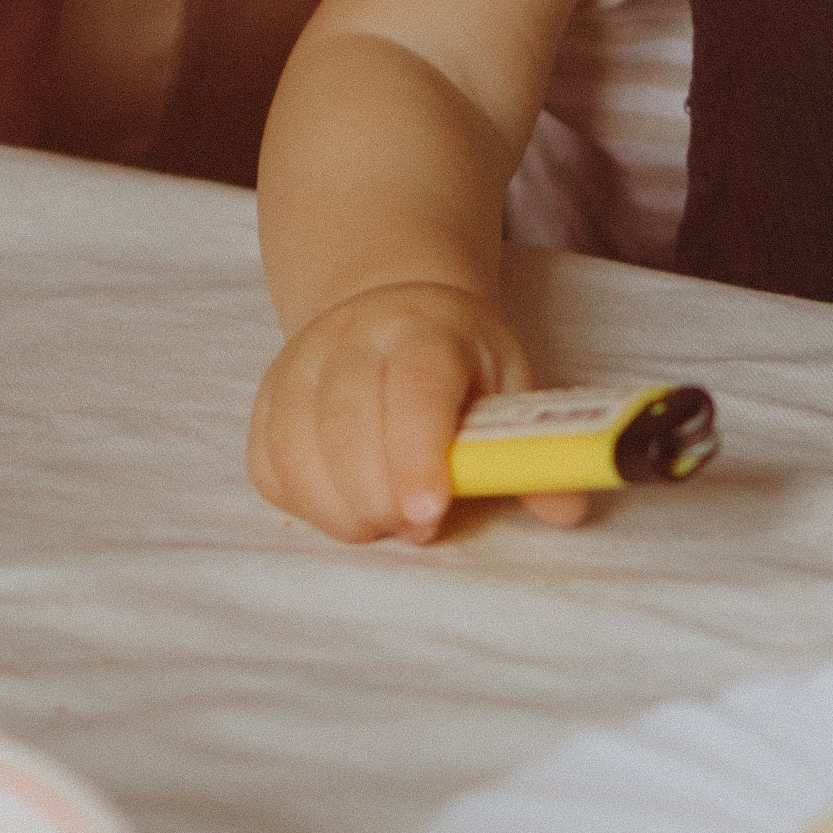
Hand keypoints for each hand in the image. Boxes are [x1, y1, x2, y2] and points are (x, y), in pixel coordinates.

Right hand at [245, 280, 587, 543]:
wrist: (392, 308)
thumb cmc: (461, 361)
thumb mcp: (512, 387)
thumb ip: (534, 454)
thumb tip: (565, 512)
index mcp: (425, 327)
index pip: (413, 388)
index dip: (417, 455)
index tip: (428, 513)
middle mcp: (350, 337)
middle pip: (345, 426)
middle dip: (382, 499)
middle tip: (422, 523)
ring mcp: (298, 366)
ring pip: (297, 455)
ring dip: (345, 510)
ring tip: (389, 514)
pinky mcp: (267, 402)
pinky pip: (269, 470)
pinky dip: (309, 505)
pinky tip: (349, 501)